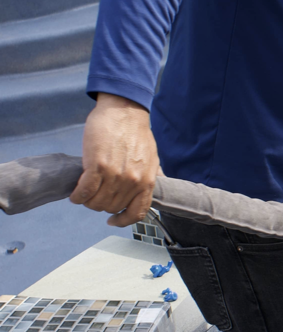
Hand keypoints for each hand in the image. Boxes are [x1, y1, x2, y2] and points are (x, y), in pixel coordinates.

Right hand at [70, 93, 160, 226]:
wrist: (125, 111)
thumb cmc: (137, 132)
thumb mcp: (153, 157)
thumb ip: (153, 174)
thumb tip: (159, 184)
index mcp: (147, 181)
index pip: (137, 213)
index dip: (123, 221)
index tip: (113, 220)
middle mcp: (132, 181)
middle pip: (111, 208)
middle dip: (101, 205)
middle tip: (95, 196)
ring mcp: (115, 174)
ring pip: (96, 203)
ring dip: (87, 201)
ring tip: (84, 194)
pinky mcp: (97, 165)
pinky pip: (84, 191)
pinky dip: (77, 196)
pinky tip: (75, 194)